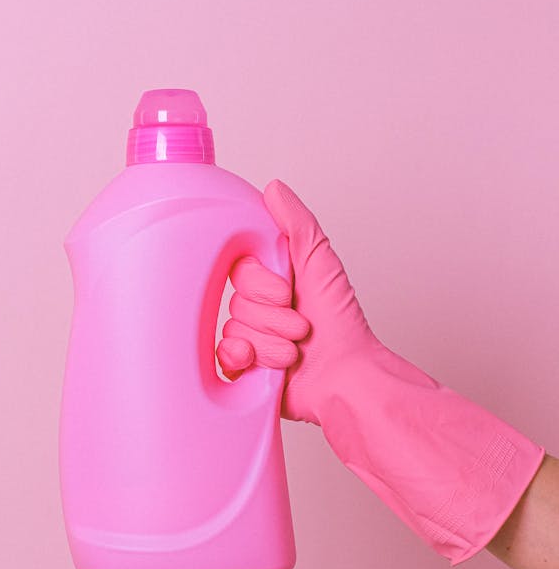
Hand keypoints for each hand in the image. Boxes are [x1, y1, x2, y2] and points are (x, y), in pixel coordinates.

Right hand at [217, 178, 376, 423]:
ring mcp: (251, 339)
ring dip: (267, 343)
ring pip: (232, 331)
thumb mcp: (321, 263)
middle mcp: (261, 308)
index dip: (260, 284)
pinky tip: (258, 363)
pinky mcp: (245, 369)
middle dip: (271, 318)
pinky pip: (221, 357)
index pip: (239, 270)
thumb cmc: (342, 325)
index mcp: (274, 280)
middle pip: (235, 303)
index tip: (287, 291)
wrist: (346, 378)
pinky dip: (241, 359)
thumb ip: (297, 224)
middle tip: (300, 326)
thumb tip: (274, 189)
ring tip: (293, 352)